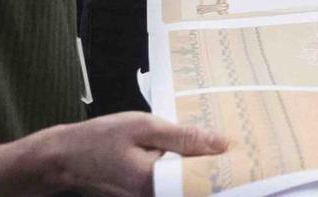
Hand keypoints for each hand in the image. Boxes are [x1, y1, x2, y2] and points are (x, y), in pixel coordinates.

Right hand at [0, 112, 228, 195]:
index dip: (229, 169)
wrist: (65, 158)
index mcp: (155, 182)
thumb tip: (222, 144)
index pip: (204, 181)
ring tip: (226, 149)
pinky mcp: (148, 194)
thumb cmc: (101, 138)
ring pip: (190, 186)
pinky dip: (189, 171)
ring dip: (206, 169)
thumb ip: (184, 137)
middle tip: (244, 149)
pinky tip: (199, 153)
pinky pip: (177, 184)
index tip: (252, 155)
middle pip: (199, 187)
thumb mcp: (144, 127)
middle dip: (220, 169)